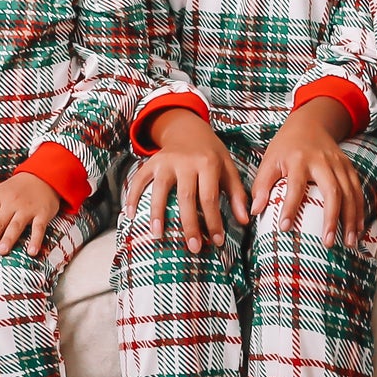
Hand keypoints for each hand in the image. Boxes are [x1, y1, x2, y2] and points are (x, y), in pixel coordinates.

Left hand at [0, 173, 63, 255]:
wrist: (43, 176)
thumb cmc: (18, 188)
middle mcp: (12, 202)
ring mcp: (27, 208)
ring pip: (16, 225)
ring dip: (8, 239)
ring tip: (1, 251)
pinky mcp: (43, 213)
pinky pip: (39, 228)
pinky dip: (35, 240)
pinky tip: (31, 251)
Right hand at [122, 107, 248, 253]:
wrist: (188, 129)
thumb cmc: (211, 154)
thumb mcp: (228, 168)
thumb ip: (237, 194)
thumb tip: (245, 220)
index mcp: (208, 163)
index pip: (210, 197)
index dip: (214, 221)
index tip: (216, 241)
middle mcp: (186, 161)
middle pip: (186, 197)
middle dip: (190, 224)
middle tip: (193, 248)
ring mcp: (166, 161)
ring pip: (160, 189)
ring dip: (158, 213)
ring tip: (158, 235)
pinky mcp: (152, 162)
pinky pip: (139, 179)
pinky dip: (133, 196)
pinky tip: (130, 215)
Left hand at [251, 97, 364, 245]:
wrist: (310, 123)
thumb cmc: (286, 147)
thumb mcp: (269, 160)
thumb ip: (262, 185)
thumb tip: (255, 212)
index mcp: (299, 160)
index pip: (295, 186)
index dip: (290, 207)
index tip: (285, 228)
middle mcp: (322, 161)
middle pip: (332, 190)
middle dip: (332, 218)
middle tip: (328, 242)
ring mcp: (339, 164)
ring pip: (349, 192)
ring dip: (351, 219)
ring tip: (349, 242)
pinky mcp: (349, 167)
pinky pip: (358, 190)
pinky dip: (360, 210)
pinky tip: (359, 228)